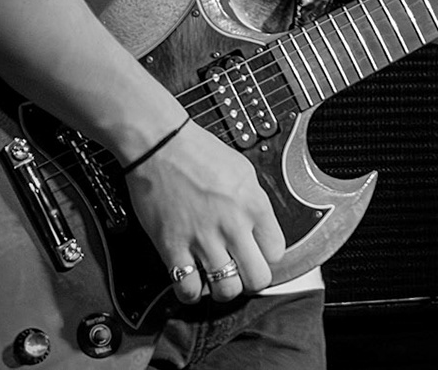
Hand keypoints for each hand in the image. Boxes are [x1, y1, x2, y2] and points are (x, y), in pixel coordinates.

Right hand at [129, 119, 286, 303]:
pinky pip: (188, 288)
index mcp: (253, 204)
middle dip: (251, 279)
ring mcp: (202, 238)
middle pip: (258, 278)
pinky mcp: (172, 247)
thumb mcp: (243, 171)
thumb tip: (259, 228)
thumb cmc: (197, 152)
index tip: (257, 254)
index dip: (267, 256)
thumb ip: (254, 203)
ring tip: (217, 278)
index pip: (277, 250)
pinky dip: (191, 292)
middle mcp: (232, 224)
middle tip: (241, 272)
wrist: (160, 145)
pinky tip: (191, 280)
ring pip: (227, 290)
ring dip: (223, 289)